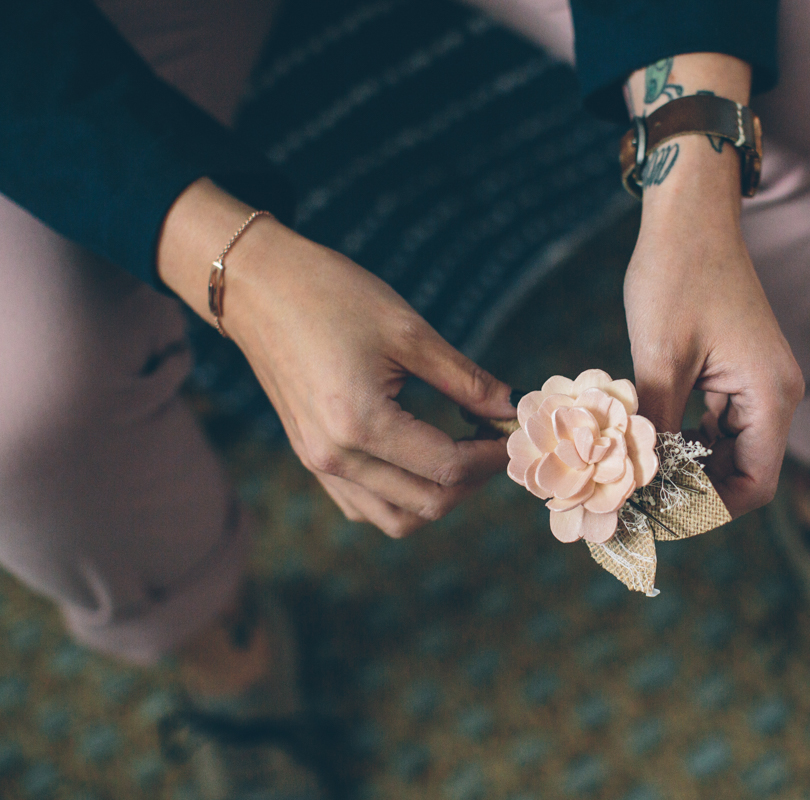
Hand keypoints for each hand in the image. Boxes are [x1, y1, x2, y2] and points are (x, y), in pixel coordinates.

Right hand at [158, 179, 514, 536]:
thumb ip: (466, 379)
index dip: (494, 456)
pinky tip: (424, 458)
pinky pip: (365, 506)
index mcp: (360, 424)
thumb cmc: (333, 295)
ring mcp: (318, 464)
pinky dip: (404, 497)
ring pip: (397, 519)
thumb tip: (512, 408)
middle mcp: (335, 457)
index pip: (448, 468)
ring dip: (441, 497)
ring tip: (464, 451)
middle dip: (475, 479)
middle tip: (496, 439)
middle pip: (429, 503)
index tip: (518, 432)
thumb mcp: (409, 331)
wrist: (257, 285)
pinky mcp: (310, 459)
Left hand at [624, 145, 804, 517]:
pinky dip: (685, 439)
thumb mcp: (658, 358)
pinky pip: (716, 424)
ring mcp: (757, 383)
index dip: (710, 510)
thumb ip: (654, 426)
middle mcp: (775, 394)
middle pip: (743, 473)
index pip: (755, 485)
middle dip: (693, 492)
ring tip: (635, 475)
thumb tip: (637, 484)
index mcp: (771, 395)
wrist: (689, 215)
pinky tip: (646, 440)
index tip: (658, 516)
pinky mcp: (736, 372)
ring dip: (685, 467)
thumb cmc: (676, 276)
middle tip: (636, 501)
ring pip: (726, 452)